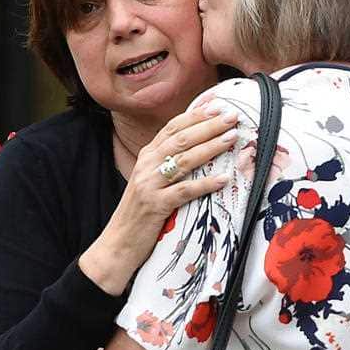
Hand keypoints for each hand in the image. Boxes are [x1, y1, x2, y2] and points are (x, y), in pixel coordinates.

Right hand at [79, 105, 238, 294]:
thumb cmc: (140, 213)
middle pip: (181, 139)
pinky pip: (184, 191)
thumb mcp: (151, 181)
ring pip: (183, 160)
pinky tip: (223, 178)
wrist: (117, 243)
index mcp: (147, 156)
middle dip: (208, 125)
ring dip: (210, 147)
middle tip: (232, 116)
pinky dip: (205, 184)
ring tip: (231, 137)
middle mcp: (147, 165)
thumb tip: (198, 148)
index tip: (217, 106)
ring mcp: (150, 185)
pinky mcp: (155, 206)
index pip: (172, 127)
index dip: (195, 115)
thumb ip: (168, 164)